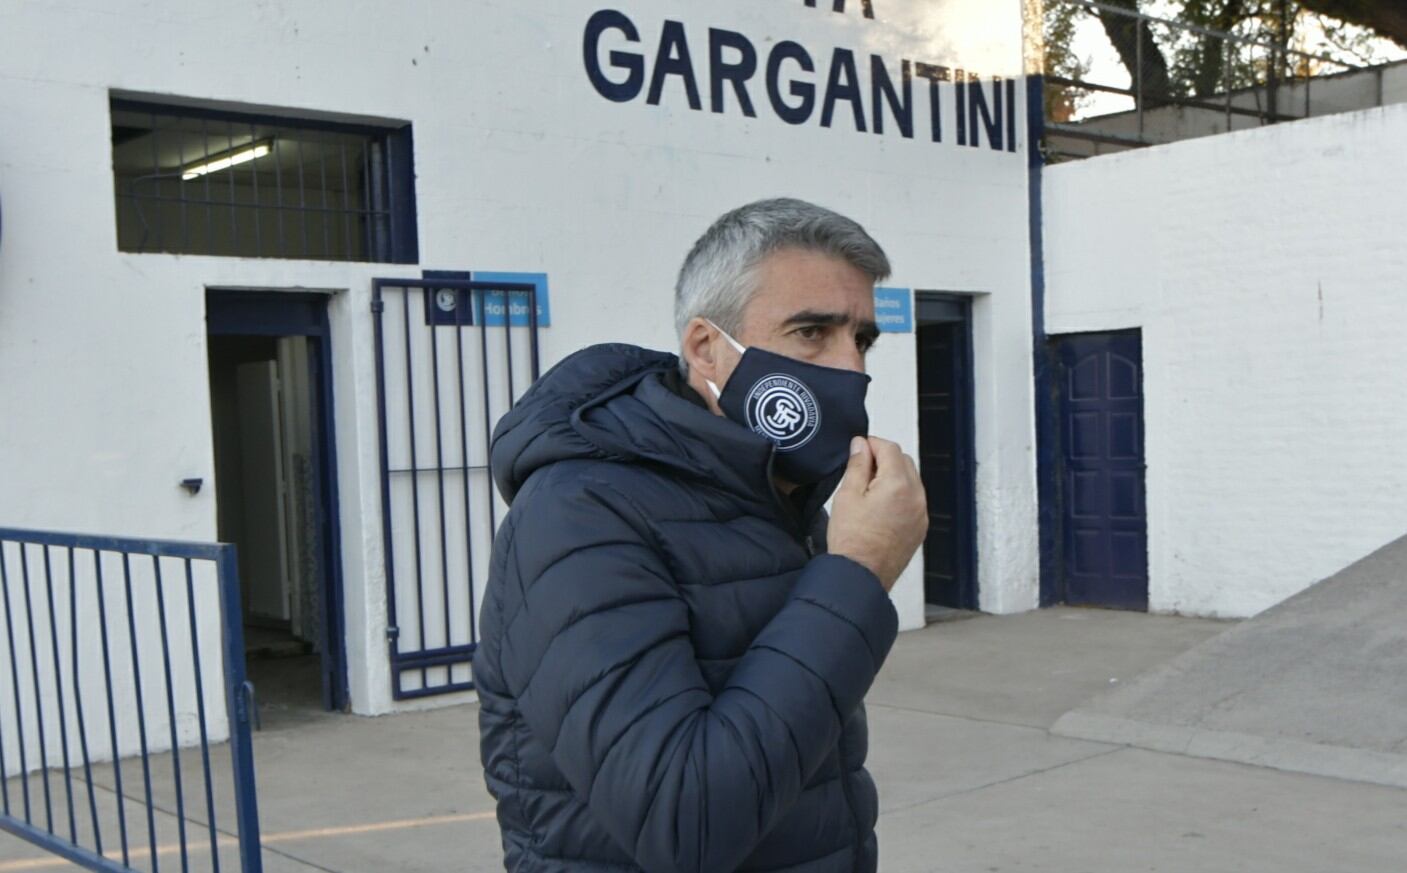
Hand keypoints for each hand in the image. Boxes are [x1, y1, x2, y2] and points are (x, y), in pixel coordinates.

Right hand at [827, 436, 928, 591]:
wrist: (861, 576)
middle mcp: (916, 497)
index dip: (871, 443)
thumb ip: (857, 465)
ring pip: (911, 480)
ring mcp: (921, 514)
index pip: (890, 448)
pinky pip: (913, 500)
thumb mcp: (847, 495)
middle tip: (860, 467)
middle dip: (884, 458)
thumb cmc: (852, 541)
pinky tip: (879, 506)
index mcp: (899, 485)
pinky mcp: (920, 527)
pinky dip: (900, 494)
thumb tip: (861, 445)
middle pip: (904, 461)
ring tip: (868, 490)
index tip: (858, 447)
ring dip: (893, 476)